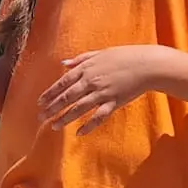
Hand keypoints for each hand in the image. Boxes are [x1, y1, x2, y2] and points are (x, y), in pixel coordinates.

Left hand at [37, 45, 166, 134]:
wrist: (148, 65)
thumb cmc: (124, 57)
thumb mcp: (99, 53)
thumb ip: (80, 59)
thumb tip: (63, 63)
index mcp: (86, 69)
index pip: (62, 83)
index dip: (50, 94)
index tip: (39, 103)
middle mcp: (91, 81)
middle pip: (67, 97)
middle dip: (52, 108)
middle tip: (41, 117)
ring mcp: (102, 92)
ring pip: (79, 108)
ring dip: (65, 118)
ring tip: (53, 127)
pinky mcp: (114, 102)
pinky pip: (99, 116)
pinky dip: (88, 125)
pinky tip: (79, 133)